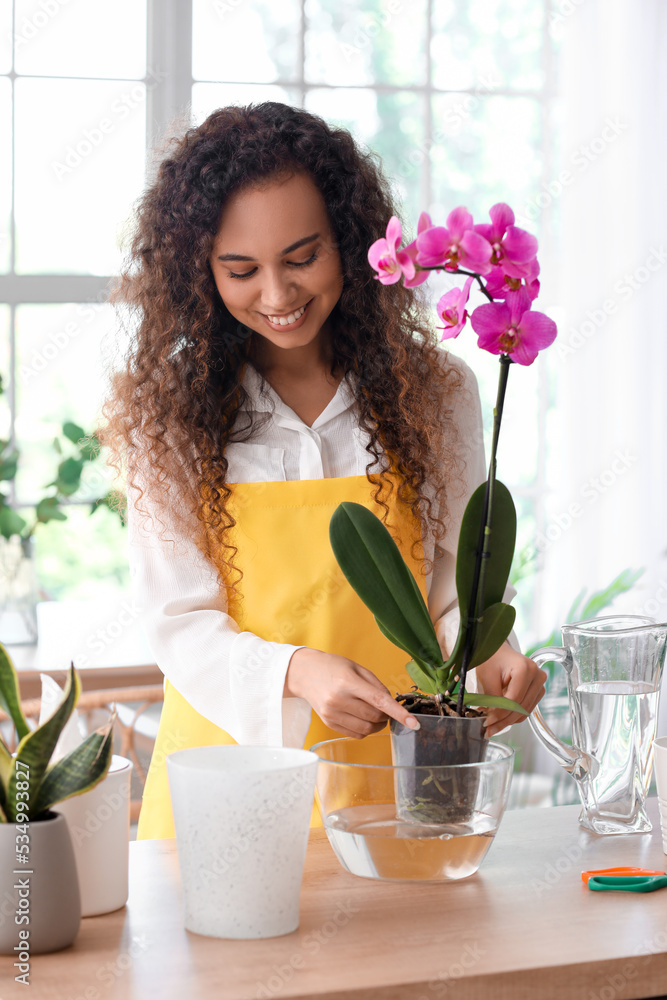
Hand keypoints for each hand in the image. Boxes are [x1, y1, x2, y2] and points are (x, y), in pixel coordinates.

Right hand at [284, 647, 419, 738]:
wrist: (304, 673)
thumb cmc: (333, 667)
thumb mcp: (356, 668)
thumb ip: (376, 685)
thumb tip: (393, 704)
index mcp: (348, 682)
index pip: (379, 701)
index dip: (399, 714)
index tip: (414, 723)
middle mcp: (338, 700)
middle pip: (374, 717)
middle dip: (386, 715)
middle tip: (385, 708)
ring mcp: (332, 714)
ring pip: (367, 729)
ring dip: (378, 724)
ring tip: (375, 714)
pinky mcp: (329, 723)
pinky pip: (356, 734)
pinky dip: (365, 730)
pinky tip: (362, 718)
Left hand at [474, 642, 546, 737]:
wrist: (498, 651)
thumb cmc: (492, 658)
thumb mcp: (488, 676)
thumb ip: (492, 698)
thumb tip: (492, 718)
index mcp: (525, 669)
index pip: (514, 699)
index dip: (500, 713)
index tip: (487, 722)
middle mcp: (537, 676)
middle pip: (521, 708)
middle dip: (503, 721)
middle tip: (488, 729)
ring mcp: (540, 684)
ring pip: (524, 711)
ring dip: (507, 720)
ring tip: (491, 725)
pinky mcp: (537, 691)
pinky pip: (526, 709)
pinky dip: (512, 715)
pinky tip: (499, 717)